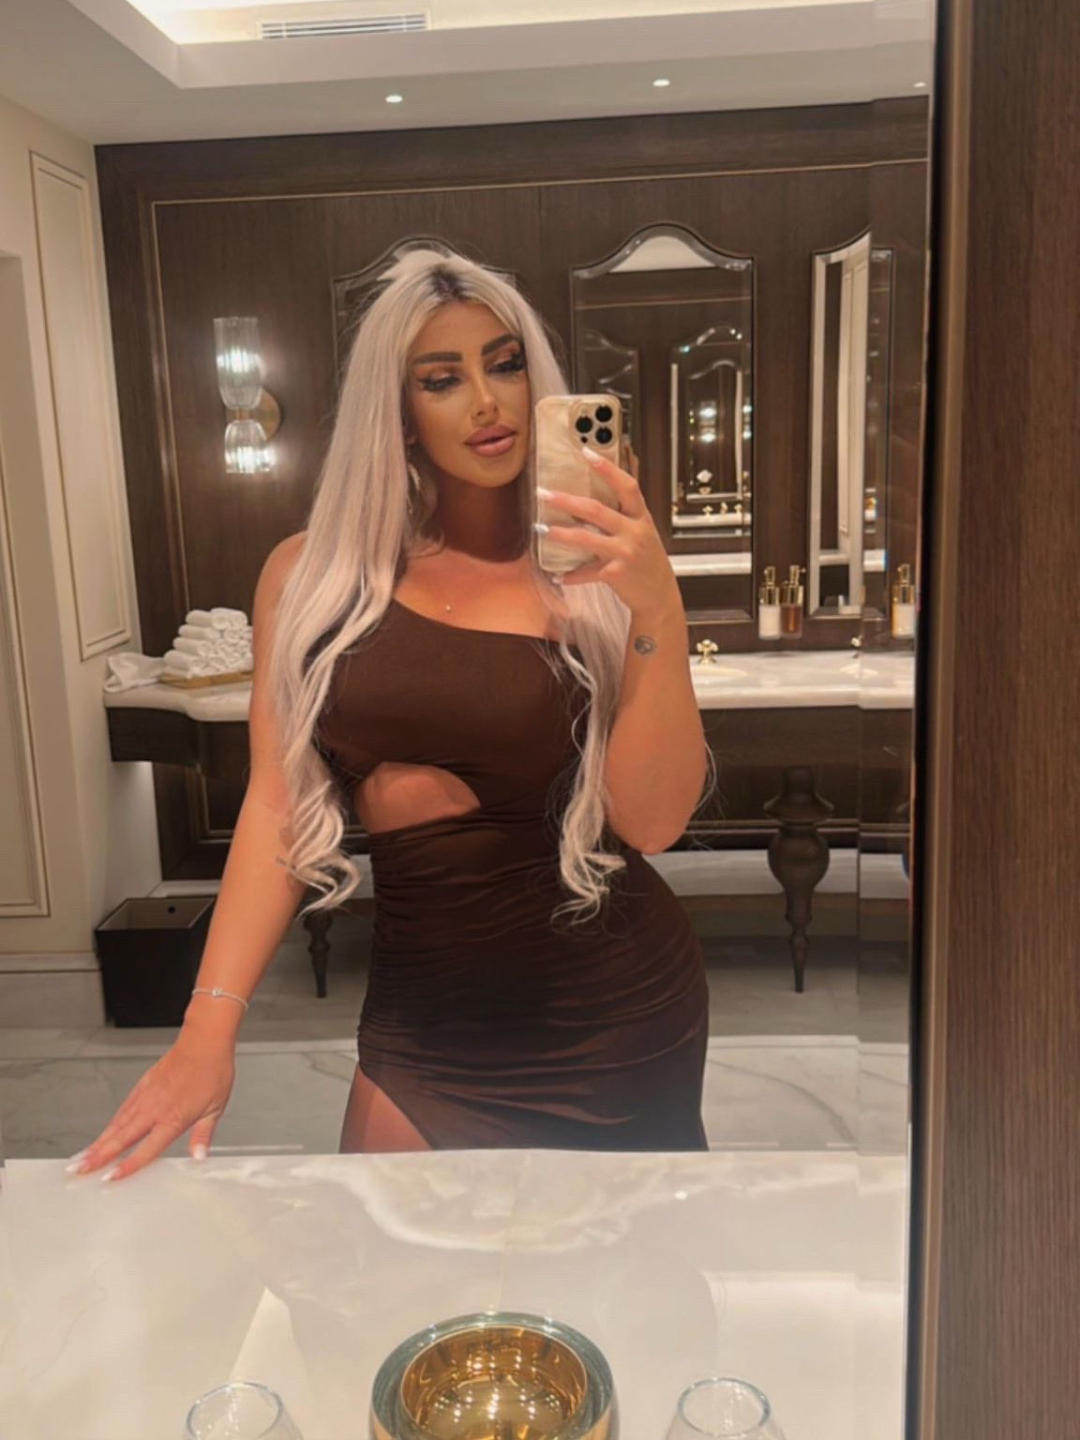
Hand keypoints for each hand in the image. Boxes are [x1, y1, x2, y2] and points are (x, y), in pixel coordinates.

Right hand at [65, 1031, 234, 1182]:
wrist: (204, 1041)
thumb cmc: (213, 1071)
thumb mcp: (215, 1108)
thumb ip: (203, 1135)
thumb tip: (199, 1157)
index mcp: (173, 1118)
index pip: (147, 1148)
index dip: (128, 1165)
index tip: (110, 1178)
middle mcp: (155, 1108)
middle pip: (121, 1137)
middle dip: (98, 1156)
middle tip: (78, 1170)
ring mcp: (146, 1096)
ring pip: (117, 1124)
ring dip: (98, 1143)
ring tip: (82, 1158)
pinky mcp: (142, 1085)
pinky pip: (122, 1110)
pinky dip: (110, 1125)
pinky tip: (103, 1135)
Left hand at [537, 442, 680, 616]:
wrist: (660, 595)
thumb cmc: (647, 561)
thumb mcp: (642, 532)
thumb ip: (624, 516)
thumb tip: (595, 497)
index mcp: (641, 517)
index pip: (627, 486)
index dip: (607, 468)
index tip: (586, 452)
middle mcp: (634, 532)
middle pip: (597, 510)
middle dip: (567, 501)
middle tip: (544, 494)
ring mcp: (625, 553)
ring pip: (587, 539)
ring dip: (561, 534)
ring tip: (541, 529)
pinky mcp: (616, 575)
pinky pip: (587, 572)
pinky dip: (571, 575)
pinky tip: (557, 576)